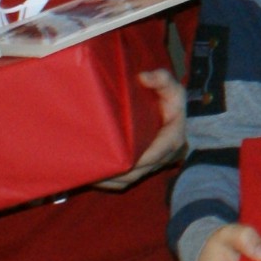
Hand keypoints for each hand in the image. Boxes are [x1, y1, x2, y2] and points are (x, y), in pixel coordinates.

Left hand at [97, 68, 186, 190]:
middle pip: (135, 172)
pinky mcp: (141, 172)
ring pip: (126, 181)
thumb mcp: (173, 89)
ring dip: (107, 180)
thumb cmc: (171, 104)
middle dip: (113, 172)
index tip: (114, 156)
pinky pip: (123, 183)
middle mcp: (161, 159)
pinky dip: (107, 182)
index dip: (135, 158)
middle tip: (89, 164)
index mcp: (172, 139)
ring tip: (84, 172)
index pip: (154, 154)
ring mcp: (151, 168)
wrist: (176, 121)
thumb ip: (162, 80)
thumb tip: (144, 77)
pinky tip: (90, 176)